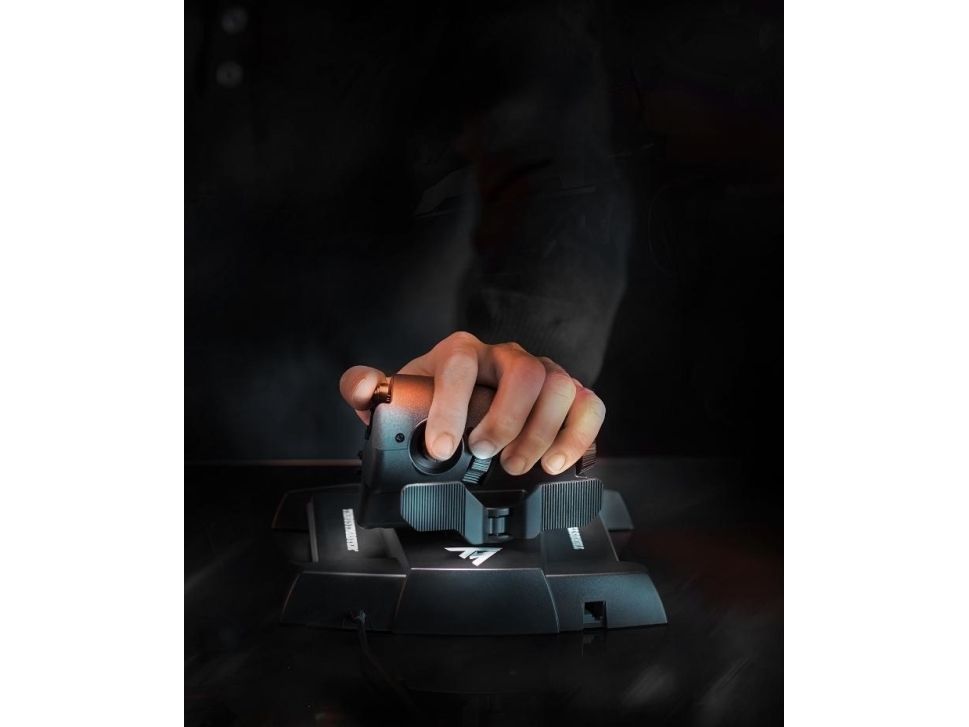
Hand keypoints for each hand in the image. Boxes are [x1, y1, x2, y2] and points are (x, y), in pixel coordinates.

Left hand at [339, 331, 604, 475]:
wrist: (473, 397)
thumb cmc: (438, 398)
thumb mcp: (401, 395)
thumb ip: (370, 389)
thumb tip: (363, 386)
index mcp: (461, 353)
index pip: (461, 364)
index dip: (453, 405)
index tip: (443, 447)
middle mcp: (506, 357)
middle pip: (523, 371)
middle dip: (506, 419)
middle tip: (487, 455)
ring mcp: (542, 373)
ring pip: (559, 385)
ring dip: (542, 431)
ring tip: (518, 465)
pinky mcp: (569, 396)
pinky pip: (588, 404)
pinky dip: (579, 435)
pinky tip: (557, 463)